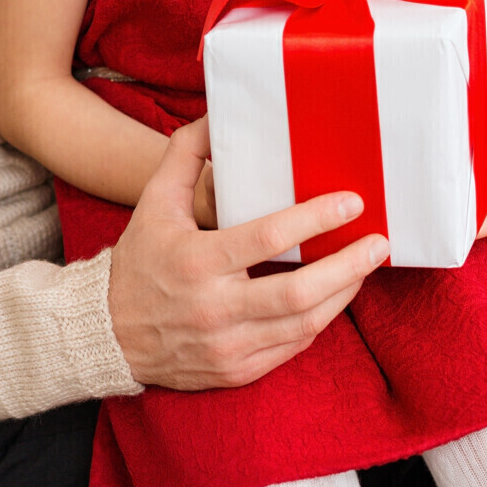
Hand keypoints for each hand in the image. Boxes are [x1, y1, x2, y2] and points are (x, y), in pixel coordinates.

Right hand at [108, 116, 389, 390]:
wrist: (109, 333)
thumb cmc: (139, 260)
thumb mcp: (154, 202)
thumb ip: (185, 154)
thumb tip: (215, 114)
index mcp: (195, 262)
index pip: (267, 239)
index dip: (314, 220)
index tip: (350, 203)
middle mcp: (214, 310)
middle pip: (298, 294)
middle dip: (347, 267)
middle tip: (377, 243)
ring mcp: (227, 347)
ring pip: (303, 325)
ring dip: (343, 294)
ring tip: (365, 265)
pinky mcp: (237, 372)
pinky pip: (292, 348)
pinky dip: (318, 321)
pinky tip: (334, 296)